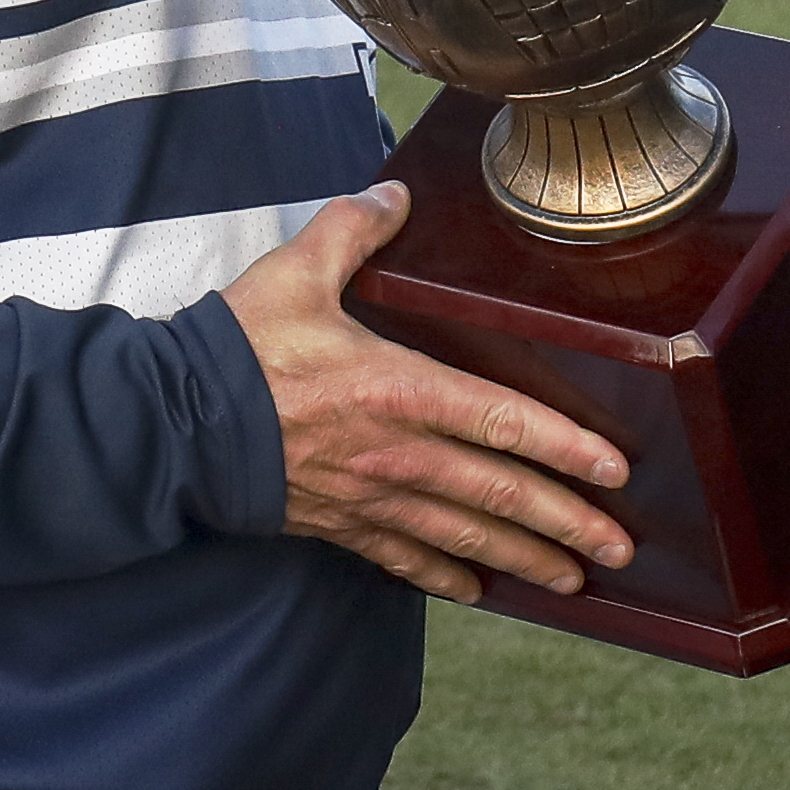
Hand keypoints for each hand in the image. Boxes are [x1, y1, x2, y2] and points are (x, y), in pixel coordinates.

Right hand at [227, 181, 635, 601]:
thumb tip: (395, 197)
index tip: (615, 469)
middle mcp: (396, 452)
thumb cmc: (237, 348)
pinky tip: (477, 591)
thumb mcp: (296, 271)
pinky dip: (445, 576)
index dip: (564, 447)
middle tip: (619, 547)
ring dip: (523, 559)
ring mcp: (370, 495)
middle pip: (499, 494)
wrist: (170, 425)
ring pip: (462, 535)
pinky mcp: (338, 522)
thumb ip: (352, 230)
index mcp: (399, 388)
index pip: (502, 421)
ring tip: (573, 580)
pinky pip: (403, 558)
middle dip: (565, 523)